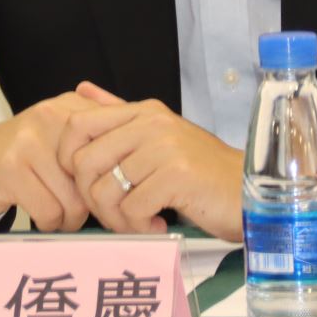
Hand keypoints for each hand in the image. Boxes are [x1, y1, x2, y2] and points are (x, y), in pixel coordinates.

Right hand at [0, 91, 102, 231]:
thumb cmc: (25, 155)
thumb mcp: (62, 134)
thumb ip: (99, 136)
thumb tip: (142, 155)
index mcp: (72, 107)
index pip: (114, 146)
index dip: (114, 178)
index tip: (111, 195)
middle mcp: (52, 117)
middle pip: (96, 178)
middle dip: (93, 204)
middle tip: (86, 213)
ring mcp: (30, 141)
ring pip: (74, 201)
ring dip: (70, 219)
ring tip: (60, 214)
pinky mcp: (11, 168)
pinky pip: (49, 212)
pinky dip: (49, 223)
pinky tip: (42, 216)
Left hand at [57, 81, 243, 241]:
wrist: (248, 190)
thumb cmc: (201, 170)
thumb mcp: (159, 134)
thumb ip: (118, 113)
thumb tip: (80, 89)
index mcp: (143, 111)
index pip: (77, 124)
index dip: (67, 159)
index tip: (88, 183)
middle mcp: (151, 123)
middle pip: (84, 163)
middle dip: (93, 199)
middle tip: (117, 213)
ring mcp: (164, 147)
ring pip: (105, 191)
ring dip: (117, 219)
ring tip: (141, 221)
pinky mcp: (177, 175)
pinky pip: (132, 209)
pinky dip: (140, 227)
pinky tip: (159, 224)